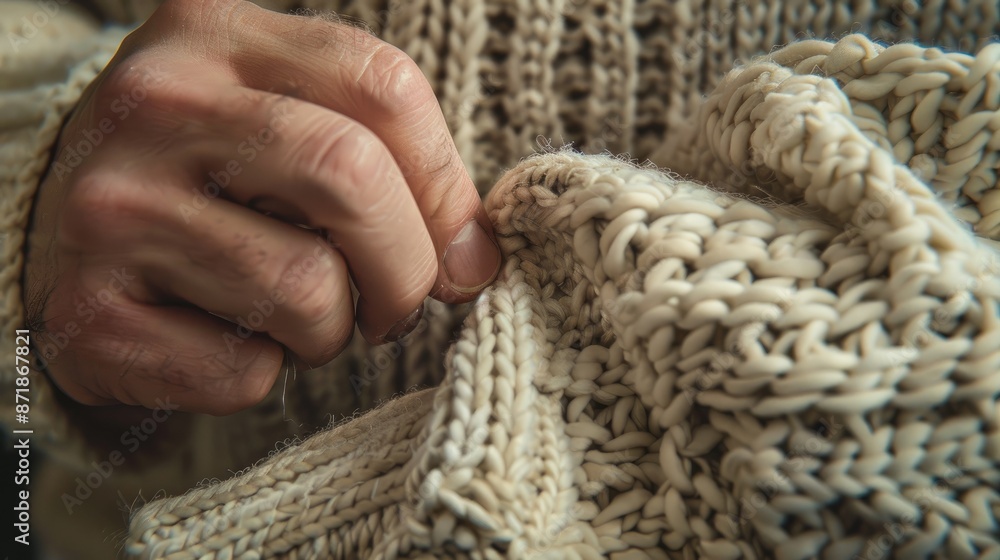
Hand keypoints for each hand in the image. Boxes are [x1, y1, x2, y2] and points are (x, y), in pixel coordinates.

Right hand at [23, 0, 500, 414]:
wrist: (58, 235)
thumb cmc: (210, 180)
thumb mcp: (289, 124)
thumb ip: (389, 163)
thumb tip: (476, 260)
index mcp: (216, 34)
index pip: (386, 87)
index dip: (446, 185)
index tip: (456, 248)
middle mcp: (156, 106)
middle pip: (351, 176)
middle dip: (405, 267)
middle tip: (394, 303)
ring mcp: (113, 209)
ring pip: (306, 289)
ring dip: (331, 331)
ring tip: (299, 317)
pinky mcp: (89, 312)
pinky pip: (241, 370)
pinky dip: (262, 374)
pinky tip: (230, 341)